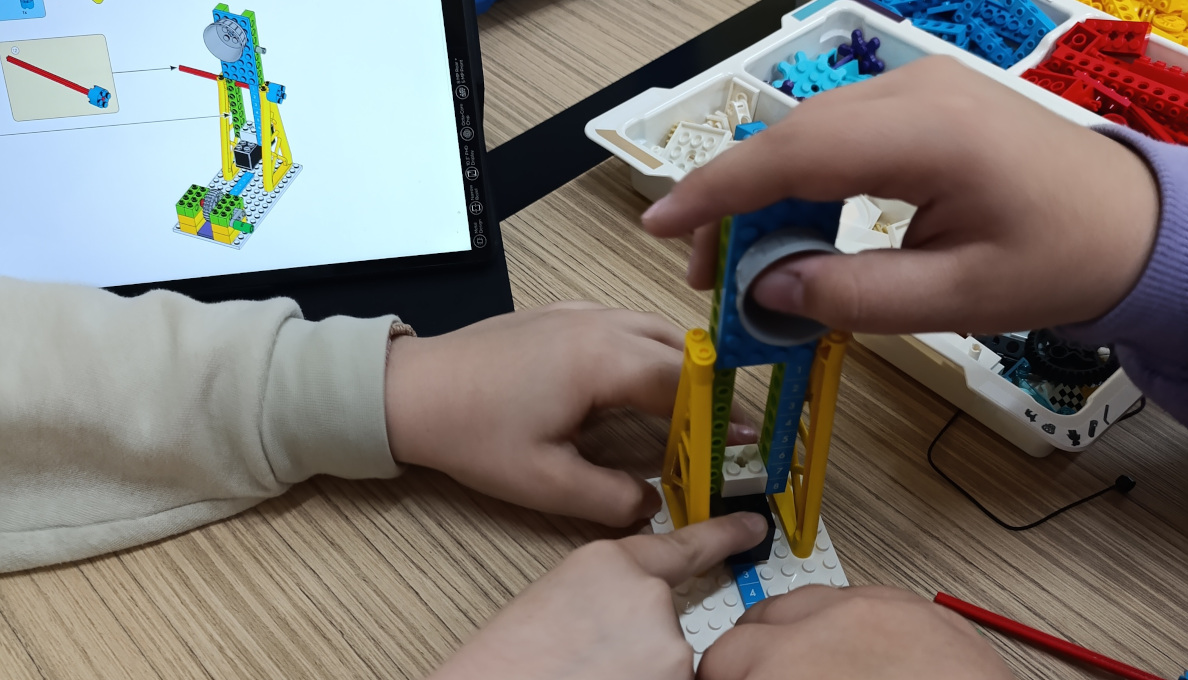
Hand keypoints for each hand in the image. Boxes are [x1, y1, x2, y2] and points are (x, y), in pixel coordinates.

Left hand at [384, 302, 757, 526]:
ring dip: (681, 365)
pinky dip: (648, 349)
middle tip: (728, 428)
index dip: (723, 413)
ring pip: (654, 329)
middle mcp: (601, 324)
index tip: (751, 440)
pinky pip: (623, 323)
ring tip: (692, 409)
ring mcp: (578, 311)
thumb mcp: (544, 482)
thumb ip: (611, 499)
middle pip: (680, 348)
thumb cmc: (473, 433)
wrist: (409, 390)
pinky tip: (640, 382)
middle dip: (711, 387)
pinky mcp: (559, 312)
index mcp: (605, 360)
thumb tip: (654, 503)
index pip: (687, 382)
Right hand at [430, 512, 768, 679]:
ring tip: (588, 676)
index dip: (724, 535)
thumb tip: (634, 617)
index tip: (753, 526)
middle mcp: (648, 595)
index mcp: (607, 562)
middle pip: (669, 621)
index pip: (682, 544)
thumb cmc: (503, 666)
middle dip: (642, 647)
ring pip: (670, 663)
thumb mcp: (554, 604)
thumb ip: (607, 597)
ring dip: (642, 673)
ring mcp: (668, 645)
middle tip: (590, 664)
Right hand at [641, 55, 1159, 333]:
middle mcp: (914, 94)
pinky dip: (799, 185)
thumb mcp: (959, 300)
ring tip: (744, 265)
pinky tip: (794, 232)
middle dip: (731, 205)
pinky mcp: (916, 105)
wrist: (1132, 224)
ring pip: (802, 137)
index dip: (716, 190)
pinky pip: (832, 138)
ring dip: (762, 196)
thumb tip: (765, 290)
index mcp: (928, 135)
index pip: (793, 153)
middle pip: (787, 140)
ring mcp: (915, 91)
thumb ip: (855, 297)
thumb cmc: (1060, 259)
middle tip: (705, 277)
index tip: (659, 226)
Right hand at [697, 585, 1014, 679]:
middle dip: (749, 657)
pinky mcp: (919, 610)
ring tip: (813, 669)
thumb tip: (755, 675)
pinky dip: (850, 627)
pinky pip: (862, 602)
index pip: (719, 662)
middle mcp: (822, 627)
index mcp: (783, 668)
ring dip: (796, 635)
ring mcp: (873, 610)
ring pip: (805, 603)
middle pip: (752, 626)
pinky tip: (865, 660)